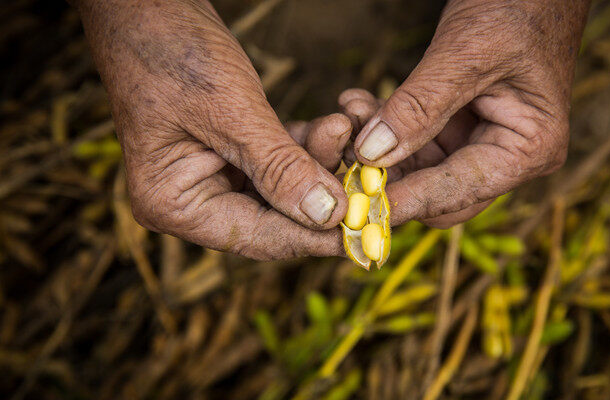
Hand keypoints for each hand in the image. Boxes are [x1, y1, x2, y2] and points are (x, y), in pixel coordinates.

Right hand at [75, 0, 349, 258]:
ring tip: (345, 129)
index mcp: (174, 204)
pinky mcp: (231, 152)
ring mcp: (213, 175)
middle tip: (370, 178)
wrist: (145, 4)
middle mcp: (193, 200)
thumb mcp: (229, 111)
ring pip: (284, 188)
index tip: (366, 231)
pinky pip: (279, 160)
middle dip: (323, 192)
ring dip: (319, 160)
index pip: (258, 237)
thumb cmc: (170, 51)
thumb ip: (279, 168)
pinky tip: (333, 124)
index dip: (314, 237)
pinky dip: (306, 144)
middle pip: (275, 217)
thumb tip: (330, 215)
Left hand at [349, 1, 589, 227]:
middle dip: (388, 176)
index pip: (458, 191)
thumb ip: (419, 106)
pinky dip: (384, 127)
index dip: (408, 200)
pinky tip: (358, 104)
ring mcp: (480, 144)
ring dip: (378, 149)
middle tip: (343, 158)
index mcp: (529, 150)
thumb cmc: (517, 9)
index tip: (360, 208)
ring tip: (349, 113)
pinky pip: (413, 144)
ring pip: (417, 170)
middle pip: (436, 193)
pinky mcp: (457, 129)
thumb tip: (371, 153)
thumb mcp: (466, 53)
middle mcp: (507, 157)